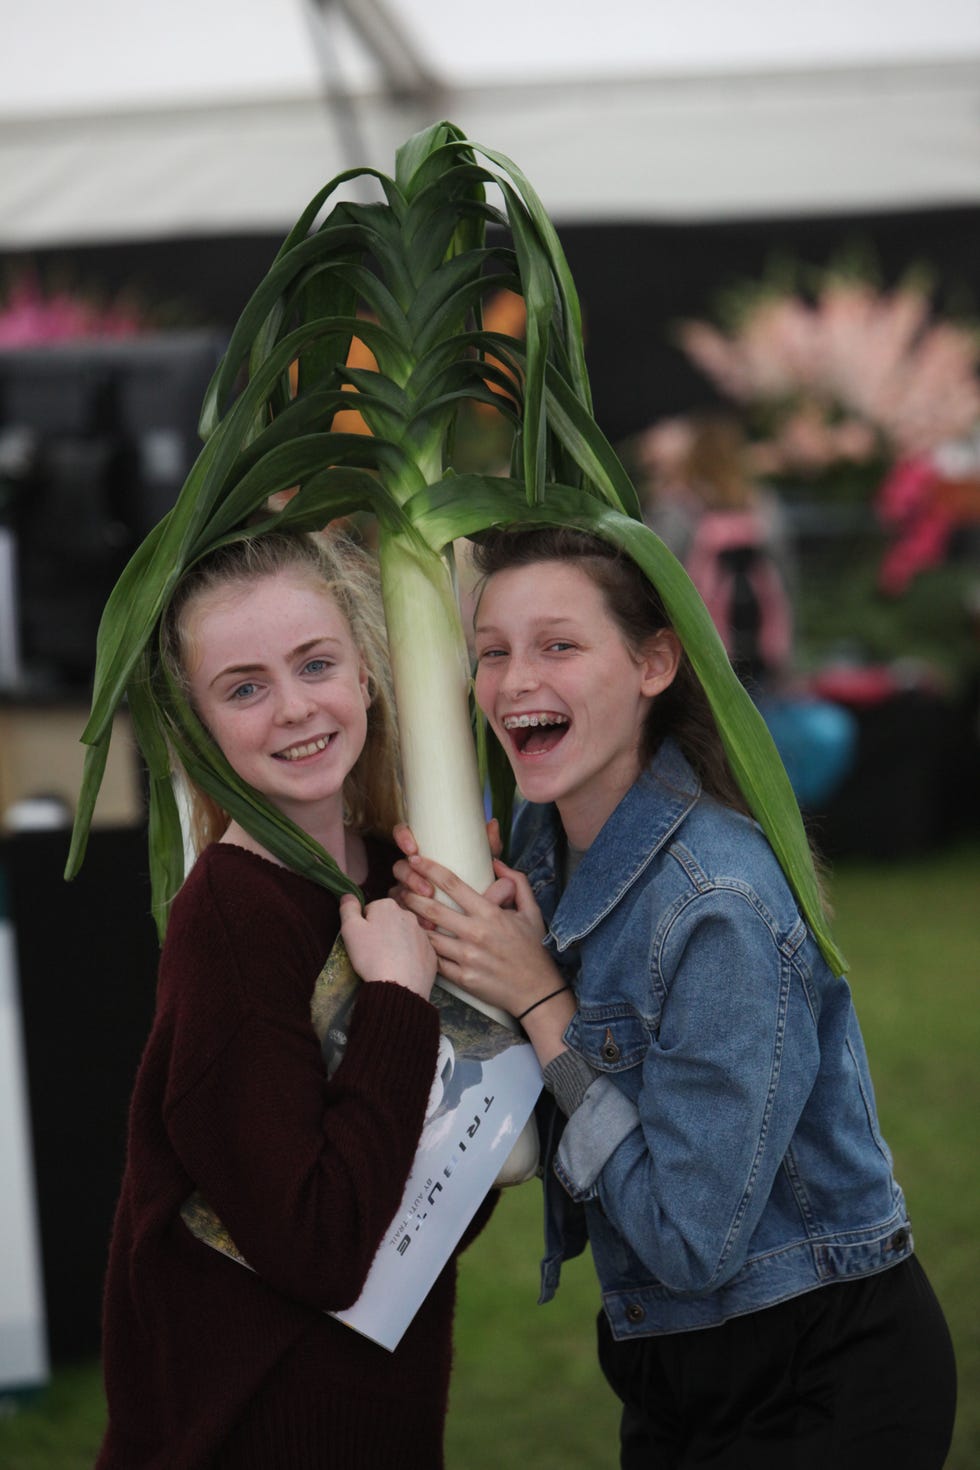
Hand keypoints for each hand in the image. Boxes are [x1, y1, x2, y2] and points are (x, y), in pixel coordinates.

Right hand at [339, 894, 436, 1000]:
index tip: (362, 941)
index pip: (370, 910)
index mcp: (388, 906)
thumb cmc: (371, 956)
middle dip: (381, 932)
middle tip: (373, 951)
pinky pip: (416, 950)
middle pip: (388, 921)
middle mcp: (409, 915)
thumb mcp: (350, 930)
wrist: (400, 986)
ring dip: (395, 943)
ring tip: (387, 962)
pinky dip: (409, 957)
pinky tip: (401, 969)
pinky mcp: (431, 953)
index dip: (363, 926)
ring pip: (404, 935)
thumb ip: (348, 908)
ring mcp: (423, 934)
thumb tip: (348, 895)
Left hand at [392, 848, 563, 1019]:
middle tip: (400, 888)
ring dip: (413, 923)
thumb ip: (517, 882)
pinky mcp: (462, 978)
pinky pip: (435, 961)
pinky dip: (424, 950)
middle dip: (410, 895)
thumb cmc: (532, 950)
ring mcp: (466, 958)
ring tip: (403, 915)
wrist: (536, 992)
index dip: (429, 868)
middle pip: (431, 909)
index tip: (415, 859)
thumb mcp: (532, 912)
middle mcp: (475, 933)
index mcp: (490, 914)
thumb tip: (497, 862)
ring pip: (428, 936)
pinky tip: (416, 943)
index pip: (453, 884)